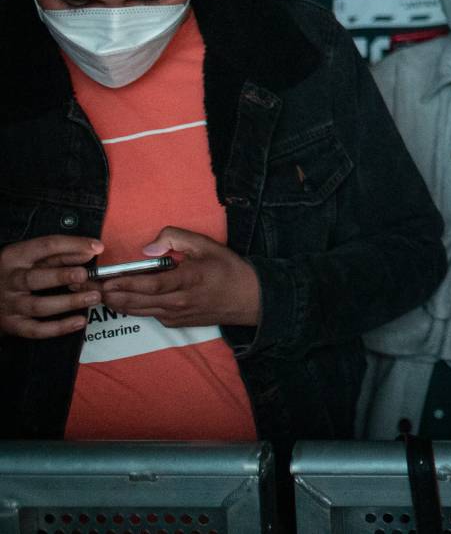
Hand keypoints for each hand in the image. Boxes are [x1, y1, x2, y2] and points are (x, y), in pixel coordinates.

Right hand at [0, 235, 102, 338]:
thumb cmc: (16, 272)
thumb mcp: (31, 257)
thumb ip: (60, 253)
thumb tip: (90, 251)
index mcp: (15, 256)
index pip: (45, 247)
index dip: (73, 245)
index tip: (97, 248)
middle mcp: (10, 280)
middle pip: (35, 279)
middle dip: (62, 276)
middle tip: (85, 275)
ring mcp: (10, 304)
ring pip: (39, 306)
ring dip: (68, 302)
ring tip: (92, 297)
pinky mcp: (12, 324)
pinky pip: (36, 329)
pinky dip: (59, 327)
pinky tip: (79, 321)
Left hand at [99, 228, 260, 327]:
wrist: (248, 299)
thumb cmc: (228, 269)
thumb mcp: (207, 245)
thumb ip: (176, 238)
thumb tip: (148, 247)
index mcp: (188, 280)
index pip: (150, 284)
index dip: (126, 283)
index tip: (105, 280)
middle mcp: (179, 302)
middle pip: (137, 301)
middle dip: (111, 295)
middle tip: (89, 288)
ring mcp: (176, 315)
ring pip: (139, 312)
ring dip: (117, 305)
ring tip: (97, 296)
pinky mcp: (176, 323)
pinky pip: (150, 316)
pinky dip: (133, 309)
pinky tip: (121, 302)